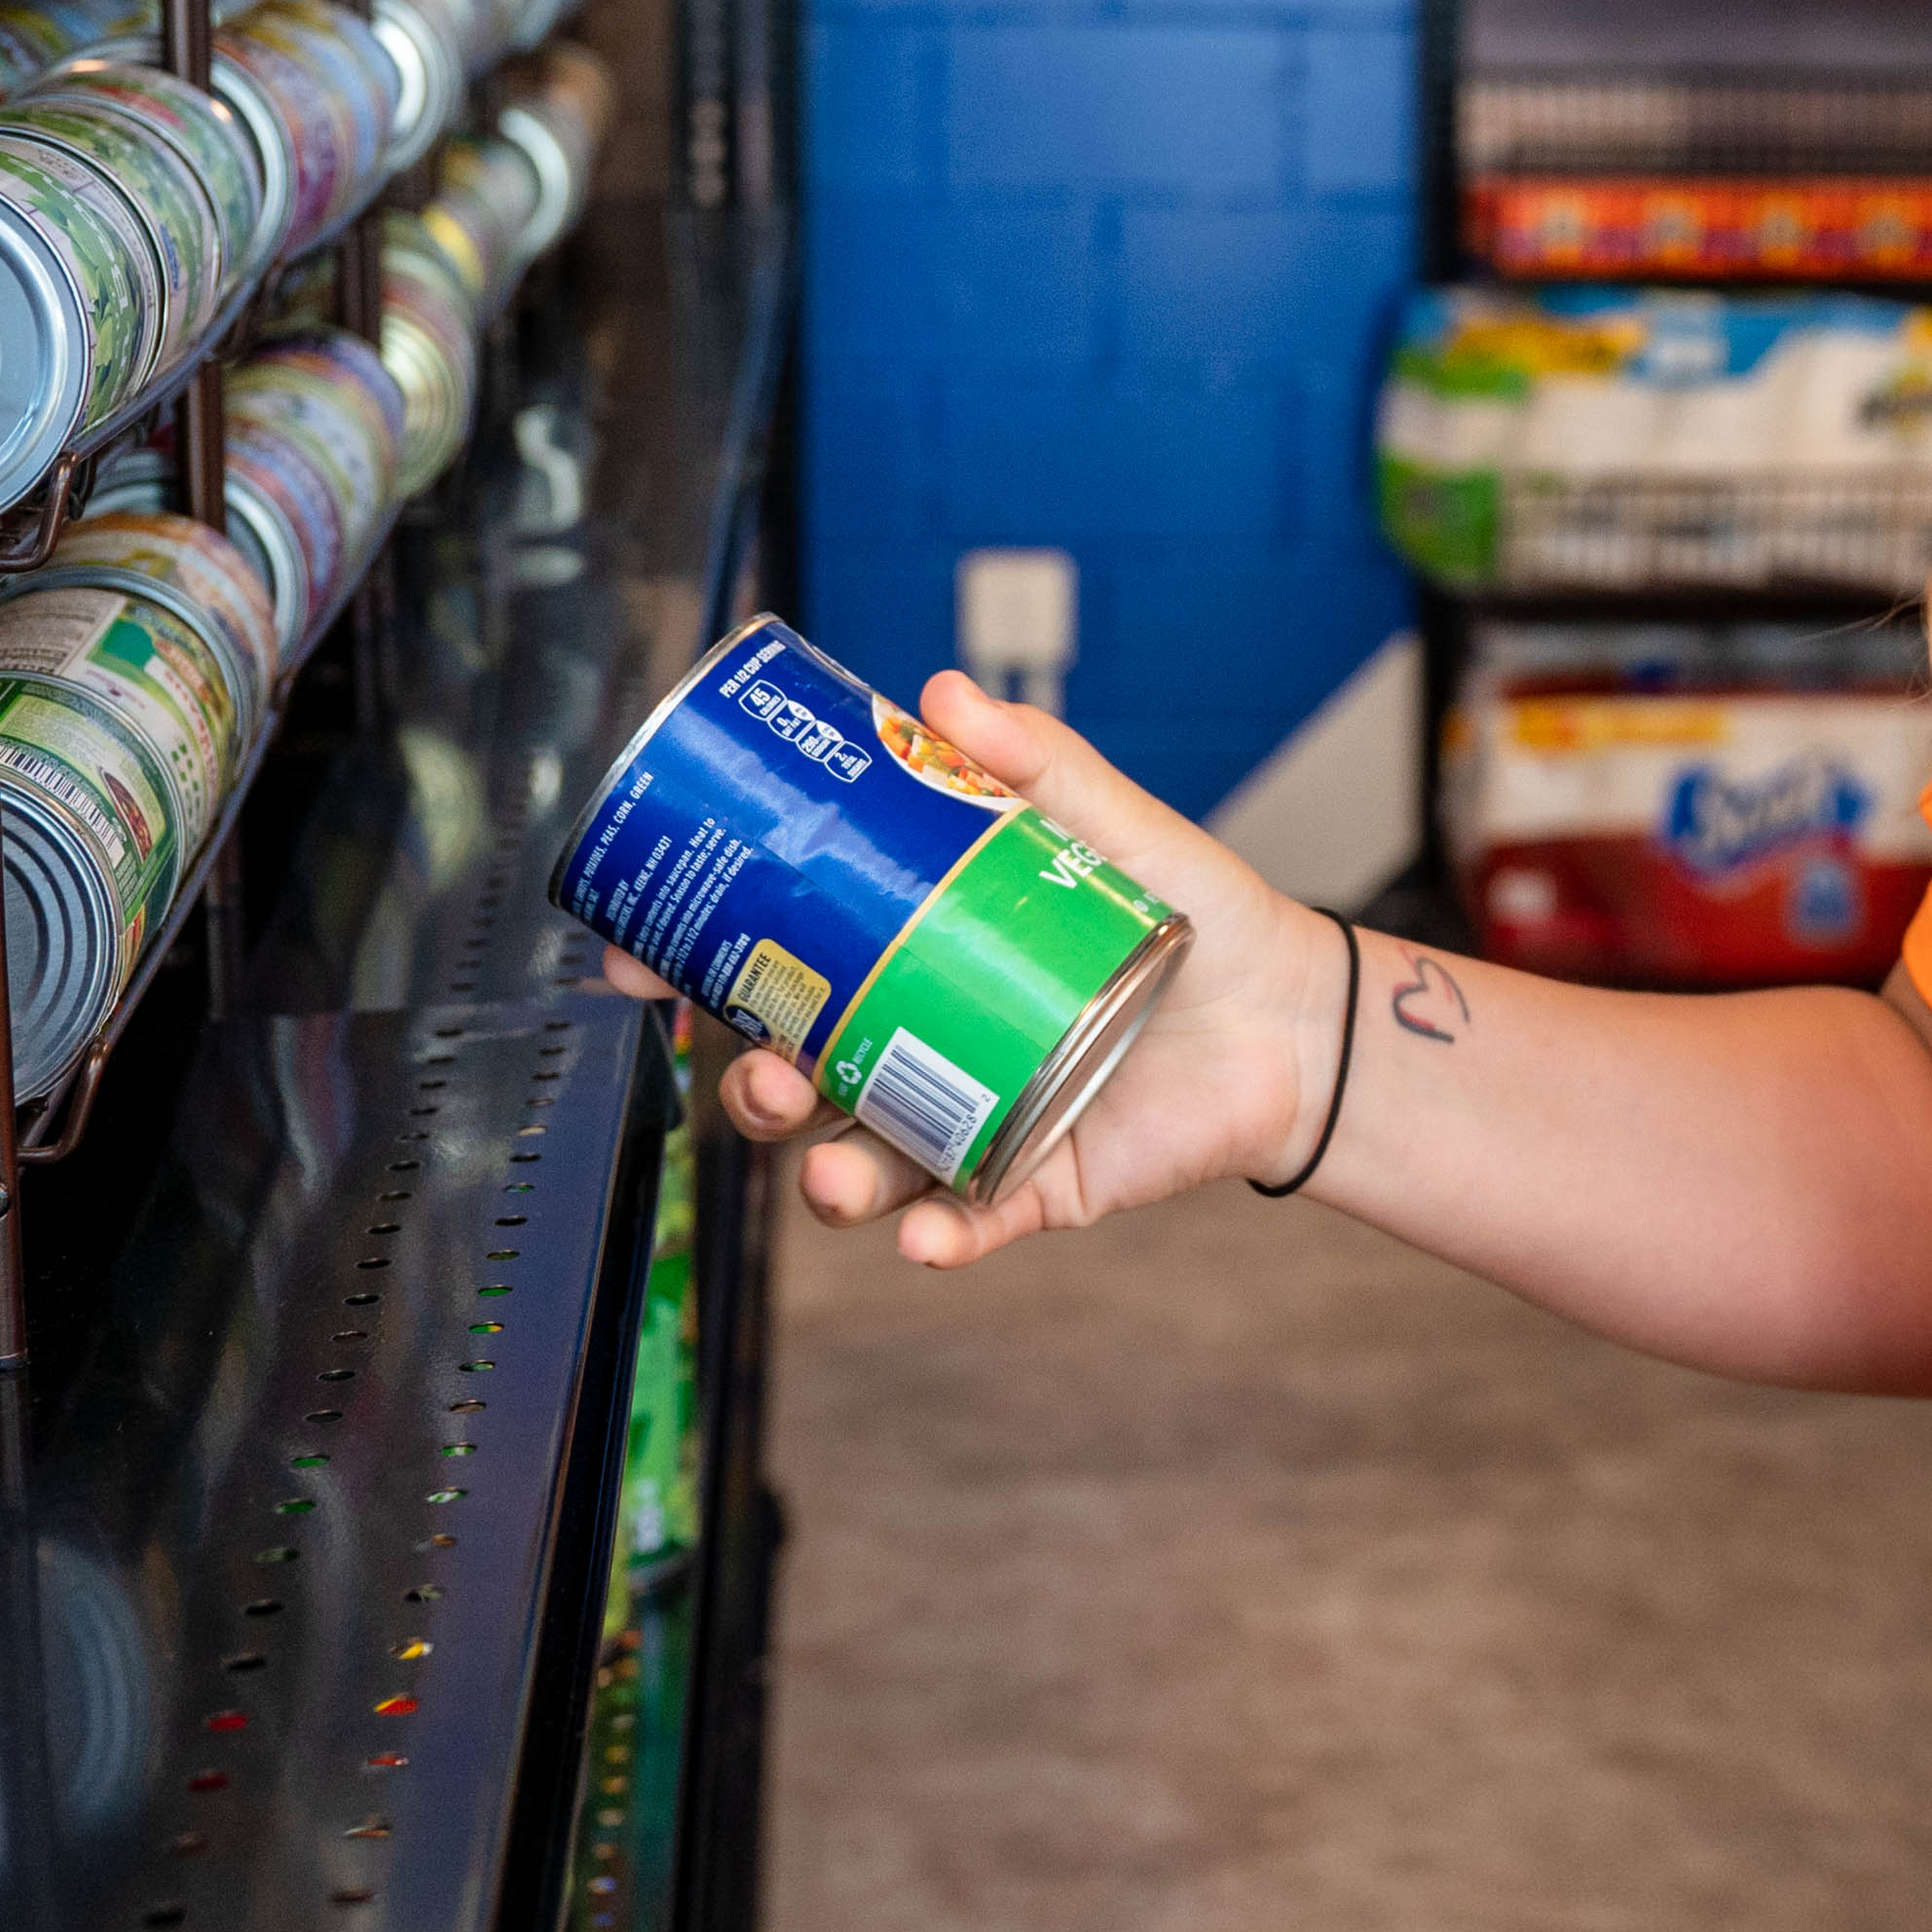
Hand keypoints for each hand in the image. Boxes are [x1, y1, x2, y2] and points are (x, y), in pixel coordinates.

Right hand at [629, 669, 1347, 1269]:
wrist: (1290, 1012)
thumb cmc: (1190, 916)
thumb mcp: (1106, 827)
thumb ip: (1032, 762)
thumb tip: (940, 694)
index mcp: (908, 960)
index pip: (775, 971)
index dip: (693, 972)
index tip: (641, 964)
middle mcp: (918, 1046)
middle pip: (792, 1081)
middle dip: (750, 1083)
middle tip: (760, 1064)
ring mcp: (966, 1122)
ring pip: (857, 1166)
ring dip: (826, 1177)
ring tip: (834, 1172)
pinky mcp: (1030, 1184)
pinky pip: (963, 1223)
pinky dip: (936, 1236)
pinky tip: (925, 1235)